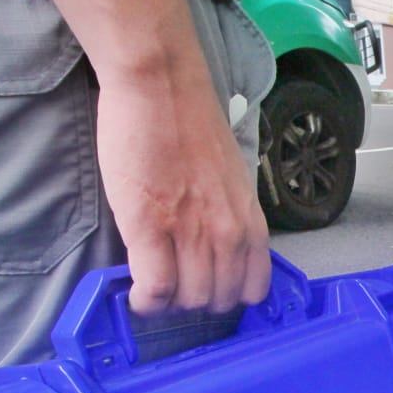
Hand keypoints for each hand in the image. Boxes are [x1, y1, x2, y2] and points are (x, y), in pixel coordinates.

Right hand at [38, 0, 270, 315]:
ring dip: (170, 302)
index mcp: (251, 223)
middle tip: (176, 289)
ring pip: (188, 299)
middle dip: (196, 302)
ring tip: (155, 288)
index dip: (228, 297)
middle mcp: (228, 235)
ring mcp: (190, 233)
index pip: (253, 289)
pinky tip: (138, 294)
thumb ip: (231, 219)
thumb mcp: (232, 183)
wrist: (163, 89)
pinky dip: (146, 299)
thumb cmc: (193, 128)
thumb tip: (216, 252)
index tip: (210, 290)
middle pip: (218, 299)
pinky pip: (154, 287)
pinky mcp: (149, 228)